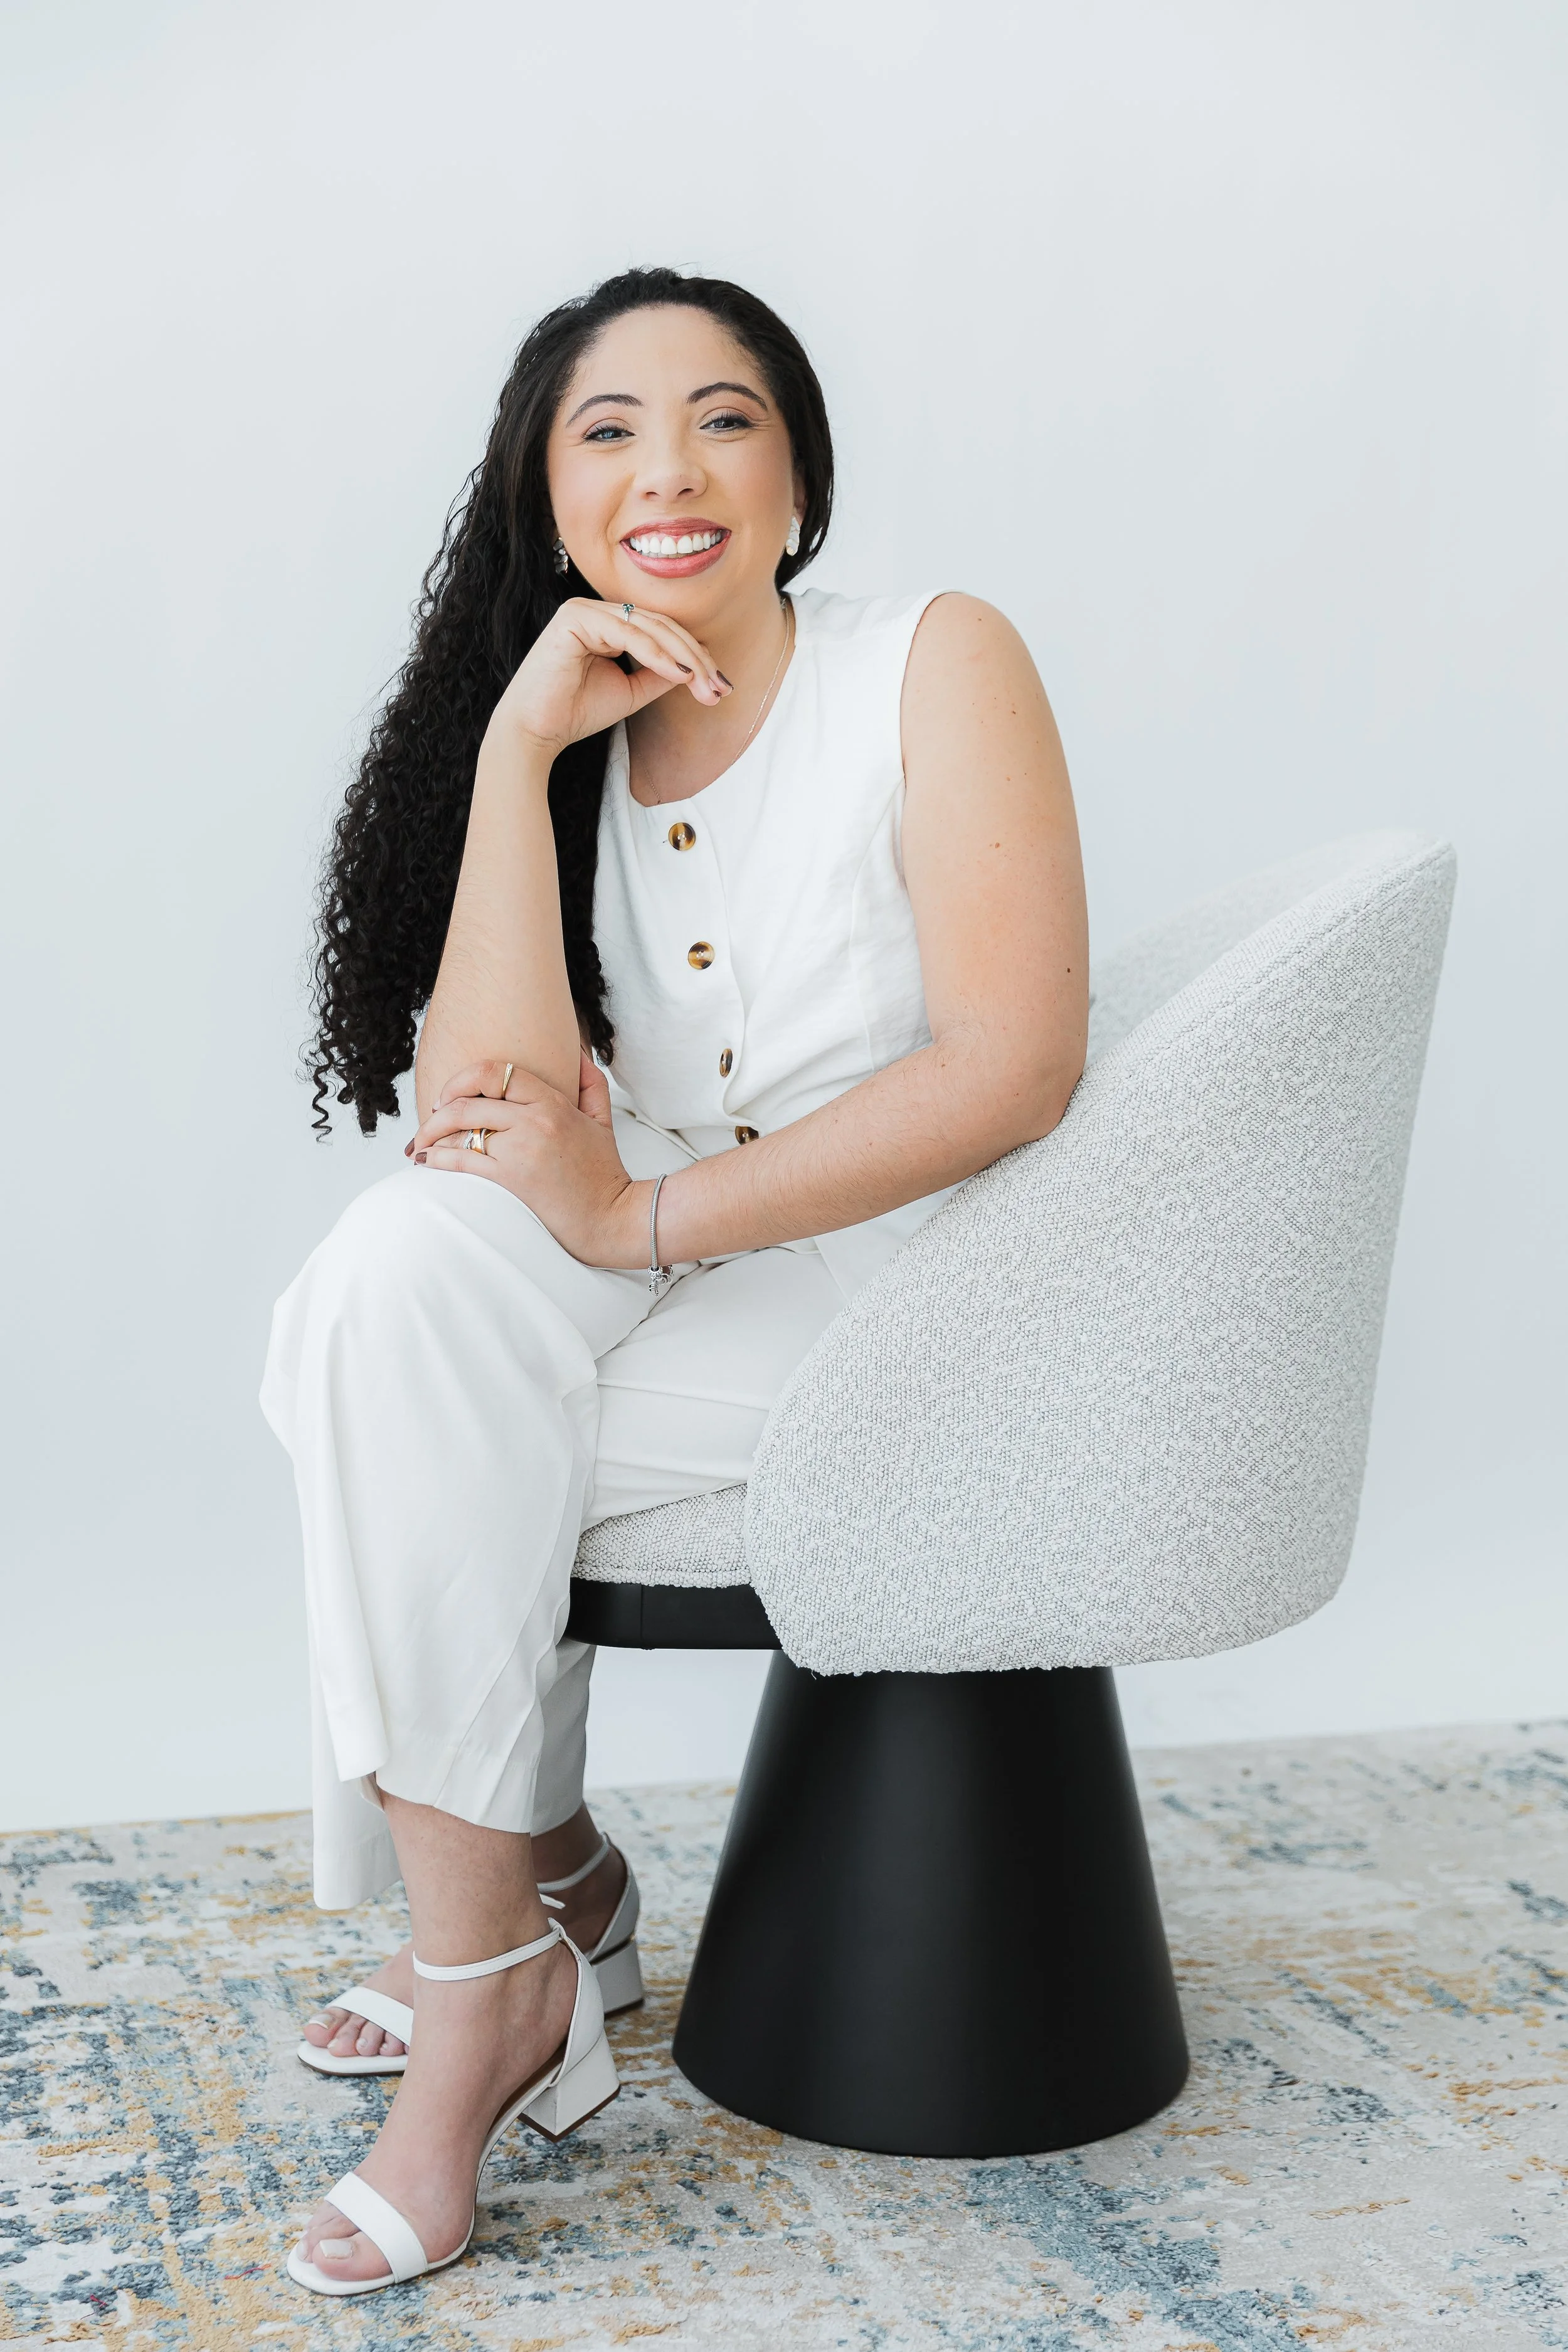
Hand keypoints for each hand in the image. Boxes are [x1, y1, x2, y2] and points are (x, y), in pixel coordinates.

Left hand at [407, 1053, 644, 1267]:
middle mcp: (533, 1121)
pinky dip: (437, 1159)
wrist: (611, 1217)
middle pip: (467, 1101)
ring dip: (430, 1136)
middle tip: (428, 1121)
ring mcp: (520, 1150)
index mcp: (552, 1102)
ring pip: (460, 1130)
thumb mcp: (602, 1120)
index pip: (496, 1072)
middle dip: (437, 1111)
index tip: (450, 1094)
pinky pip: (461, 1161)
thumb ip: (590, 1082)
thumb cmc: (603, 1173)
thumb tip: (577, 1052)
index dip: (463, 1079)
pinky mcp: (510, 1179)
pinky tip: (426, 1162)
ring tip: (418, 1146)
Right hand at [488, 597, 731, 760]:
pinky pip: (627, 632)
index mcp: (608, 623)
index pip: (661, 631)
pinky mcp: (575, 616)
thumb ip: (661, 674)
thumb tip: (697, 666)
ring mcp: (585, 609)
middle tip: (720, 688)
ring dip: (683, 656)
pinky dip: (656, 653)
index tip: (720, 687)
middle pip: (660, 626)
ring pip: (649, 626)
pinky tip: (680, 673)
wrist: (537, 731)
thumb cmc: (576, 712)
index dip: (694, 657)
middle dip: (695, 658)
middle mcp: (596, 610)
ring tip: (705, 683)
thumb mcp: (632, 691)